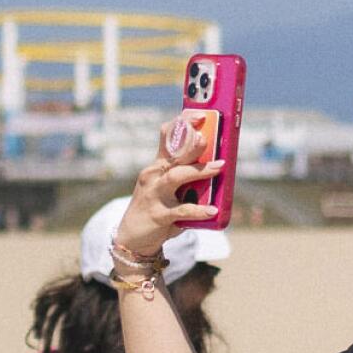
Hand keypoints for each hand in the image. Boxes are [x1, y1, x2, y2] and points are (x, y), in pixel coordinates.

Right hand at [112, 115, 223, 255]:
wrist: (132, 237)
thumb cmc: (156, 208)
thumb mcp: (168, 187)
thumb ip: (188, 176)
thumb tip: (220, 162)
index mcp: (158, 166)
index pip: (166, 137)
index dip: (181, 124)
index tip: (197, 115)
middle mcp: (154, 176)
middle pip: (174, 155)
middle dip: (191, 144)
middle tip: (207, 137)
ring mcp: (155, 194)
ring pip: (177, 177)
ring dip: (198, 171)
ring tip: (219, 166)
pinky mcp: (159, 215)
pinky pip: (182, 211)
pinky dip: (198, 210)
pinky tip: (213, 210)